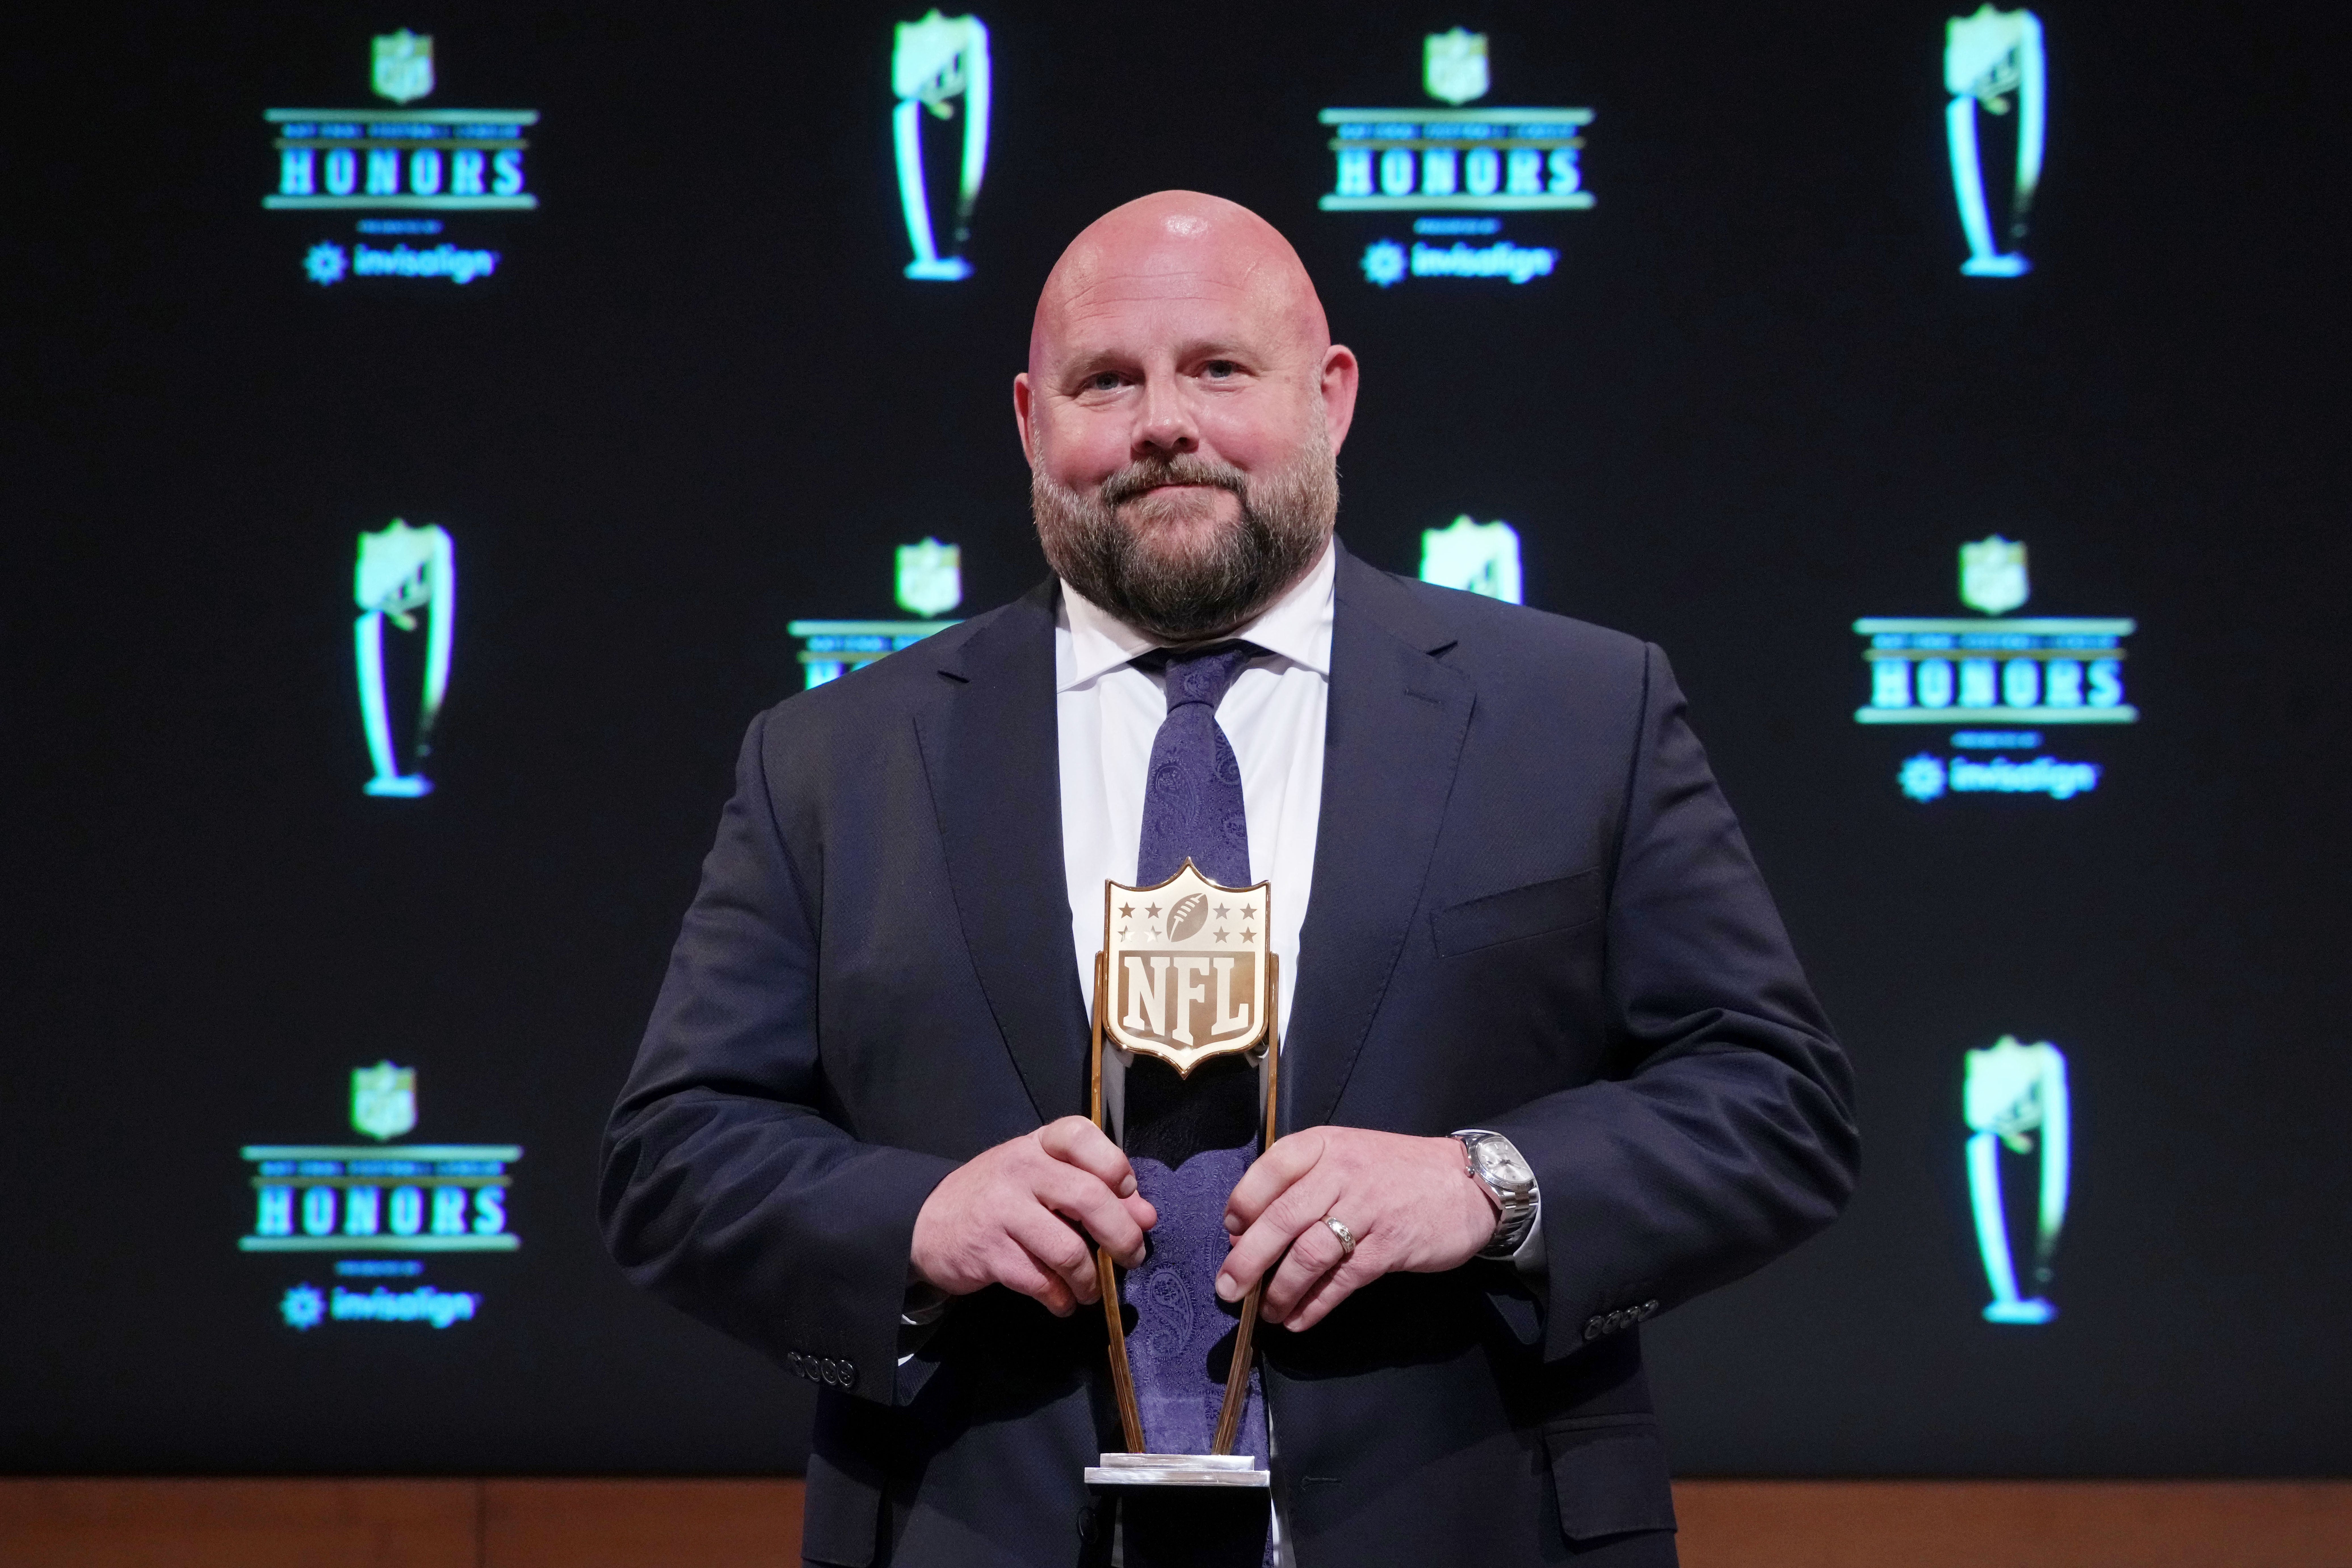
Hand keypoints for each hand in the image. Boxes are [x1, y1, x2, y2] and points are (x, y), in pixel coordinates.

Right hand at [910, 1116, 1156, 1315]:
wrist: (928, 1223)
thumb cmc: (1001, 1198)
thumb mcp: (1044, 1181)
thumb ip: (1096, 1191)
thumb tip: (1147, 1217)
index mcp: (1039, 1144)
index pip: (1082, 1136)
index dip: (1116, 1167)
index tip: (1129, 1197)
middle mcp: (1020, 1169)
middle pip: (1089, 1197)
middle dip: (1122, 1236)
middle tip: (1132, 1258)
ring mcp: (1001, 1210)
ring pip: (1068, 1249)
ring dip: (1090, 1279)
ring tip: (1090, 1289)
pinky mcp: (988, 1252)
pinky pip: (1040, 1281)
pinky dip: (1060, 1299)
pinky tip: (1062, 1301)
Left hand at [1216, 1128, 1497, 1331]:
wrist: (1468, 1182)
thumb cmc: (1395, 1173)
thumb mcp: (1347, 1158)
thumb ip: (1302, 1185)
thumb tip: (1246, 1232)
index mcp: (1325, 1145)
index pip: (1271, 1169)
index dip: (1243, 1203)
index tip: (1230, 1233)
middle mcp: (1342, 1172)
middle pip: (1282, 1218)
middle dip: (1248, 1259)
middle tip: (1228, 1289)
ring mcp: (1368, 1209)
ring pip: (1309, 1253)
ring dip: (1280, 1289)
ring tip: (1267, 1311)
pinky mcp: (1390, 1244)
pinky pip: (1342, 1279)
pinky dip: (1315, 1304)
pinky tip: (1299, 1319)